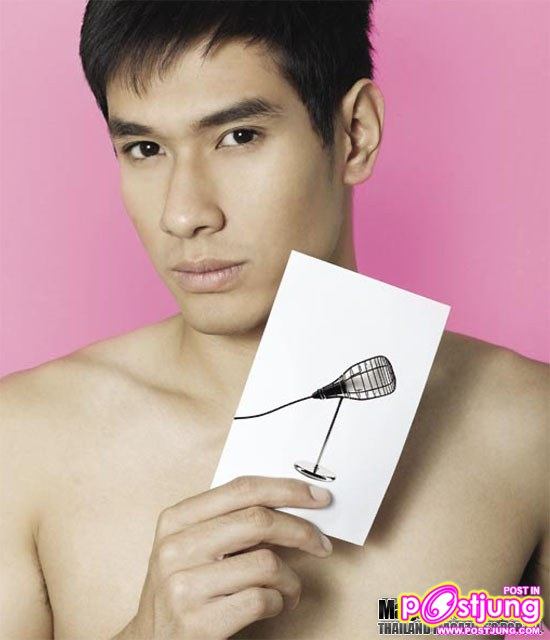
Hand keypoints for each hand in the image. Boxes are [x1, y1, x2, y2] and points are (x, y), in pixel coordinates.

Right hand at [125, 475, 332, 638]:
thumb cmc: (184, 589)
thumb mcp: (193, 546)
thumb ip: (230, 522)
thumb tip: (292, 505)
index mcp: (176, 519)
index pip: (241, 489)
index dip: (286, 489)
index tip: (317, 497)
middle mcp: (175, 547)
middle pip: (258, 520)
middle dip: (301, 530)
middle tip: (320, 543)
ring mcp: (183, 586)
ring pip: (266, 563)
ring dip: (292, 579)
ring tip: (290, 588)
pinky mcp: (197, 623)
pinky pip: (261, 599)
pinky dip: (280, 602)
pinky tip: (275, 605)